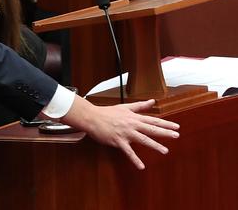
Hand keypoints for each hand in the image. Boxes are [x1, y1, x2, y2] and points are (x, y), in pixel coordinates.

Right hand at [61, 96, 179, 169]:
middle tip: (176, 136)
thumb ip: (140, 106)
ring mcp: (125, 133)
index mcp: (134, 117)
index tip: (176, 126)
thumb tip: (152, 101)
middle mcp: (132, 125)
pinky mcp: (118, 141)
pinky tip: (141, 166)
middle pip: (151, 129)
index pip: (153, 120)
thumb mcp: (125, 107)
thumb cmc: (107, 112)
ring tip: (165, 151)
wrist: (92, 117)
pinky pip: (128, 152)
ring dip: (154, 145)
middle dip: (165, 132)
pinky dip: (135, 159)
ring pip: (143, 139)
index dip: (165, 123)